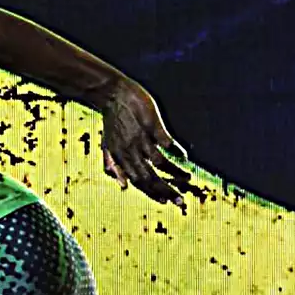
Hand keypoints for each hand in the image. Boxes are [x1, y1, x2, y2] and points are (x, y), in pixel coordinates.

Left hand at [100, 78, 205, 209]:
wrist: (112, 93)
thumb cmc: (112, 120)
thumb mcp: (106, 145)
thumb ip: (112, 165)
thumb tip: (123, 187)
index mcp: (120, 157)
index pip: (137, 181)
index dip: (152, 193)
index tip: (165, 201)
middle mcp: (130, 151)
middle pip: (149, 177)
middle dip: (166, 191)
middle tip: (180, 200)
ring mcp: (141, 138)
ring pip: (160, 162)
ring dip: (175, 172)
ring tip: (187, 178)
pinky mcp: (151, 124)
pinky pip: (166, 142)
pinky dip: (176, 150)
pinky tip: (184, 156)